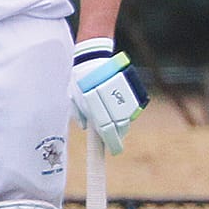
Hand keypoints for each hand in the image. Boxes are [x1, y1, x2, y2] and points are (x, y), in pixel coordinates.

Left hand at [70, 39, 149, 155]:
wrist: (95, 57)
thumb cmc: (81, 79)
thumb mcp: (74, 98)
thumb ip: (80, 115)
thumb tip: (86, 126)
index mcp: (98, 111)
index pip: (108, 134)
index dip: (113, 144)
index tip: (114, 151)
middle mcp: (115, 107)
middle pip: (120, 128)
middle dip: (115, 132)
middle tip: (108, 130)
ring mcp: (126, 100)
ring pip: (127, 118)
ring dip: (120, 120)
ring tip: (109, 110)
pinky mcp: (134, 92)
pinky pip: (131, 107)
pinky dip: (125, 108)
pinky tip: (116, 100)